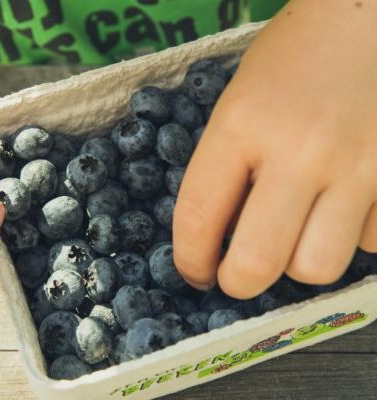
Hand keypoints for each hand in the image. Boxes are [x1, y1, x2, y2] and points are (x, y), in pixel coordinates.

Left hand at [173, 0, 376, 298]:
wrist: (366, 18)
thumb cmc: (291, 60)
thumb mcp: (238, 104)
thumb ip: (225, 170)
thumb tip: (220, 236)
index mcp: (242, 125)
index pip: (198, 216)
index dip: (190, 260)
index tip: (196, 272)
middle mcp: (301, 149)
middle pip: (258, 263)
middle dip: (238, 282)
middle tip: (236, 274)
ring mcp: (359, 165)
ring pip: (317, 267)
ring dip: (296, 262)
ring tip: (293, 234)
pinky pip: (369, 243)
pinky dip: (348, 236)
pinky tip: (342, 206)